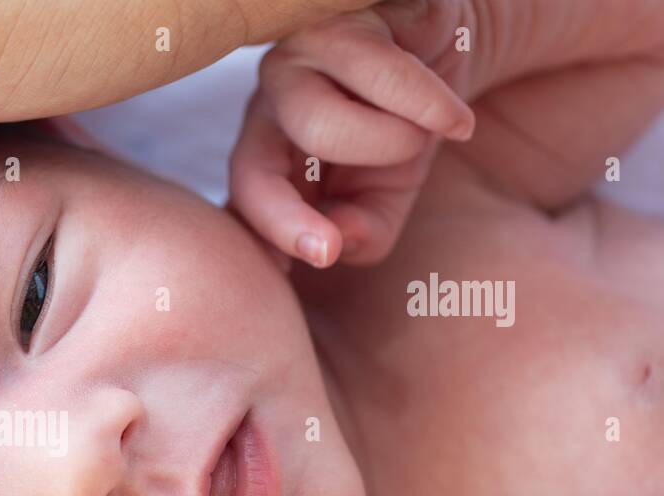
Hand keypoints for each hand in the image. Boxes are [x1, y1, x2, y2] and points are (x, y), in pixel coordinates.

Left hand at [229, 0, 476, 267]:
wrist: (448, 47)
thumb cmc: (404, 126)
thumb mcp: (388, 195)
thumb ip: (363, 231)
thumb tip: (337, 243)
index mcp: (267, 155)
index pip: (241, 206)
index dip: (262, 241)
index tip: (302, 270)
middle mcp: (268, 107)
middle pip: (254, 172)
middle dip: (290, 219)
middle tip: (335, 245)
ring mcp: (295, 57)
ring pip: (312, 122)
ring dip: (386, 145)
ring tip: (427, 139)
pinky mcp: (341, 17)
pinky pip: (374, 69)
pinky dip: (425, 103)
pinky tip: (455, 121)